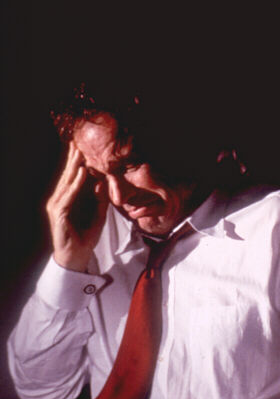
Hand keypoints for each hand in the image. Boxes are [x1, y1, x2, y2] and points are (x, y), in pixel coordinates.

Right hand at [46, 142, 108, 271]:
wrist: (78, 257)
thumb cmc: (86, 237)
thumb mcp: (99, 215)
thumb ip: (101, 200)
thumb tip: (103, 182)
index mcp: (68, 199)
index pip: (72, 177)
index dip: (77, 162)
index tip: (84, 147)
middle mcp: (60, 200)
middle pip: (67, 176)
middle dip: (73, 159)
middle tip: (78, 141)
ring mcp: (57, 207)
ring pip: (66, 183)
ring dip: (73, 167)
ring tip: (80, 152)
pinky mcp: (59, 215)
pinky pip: (68, 197)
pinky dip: (75, 185)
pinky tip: (81, 174)